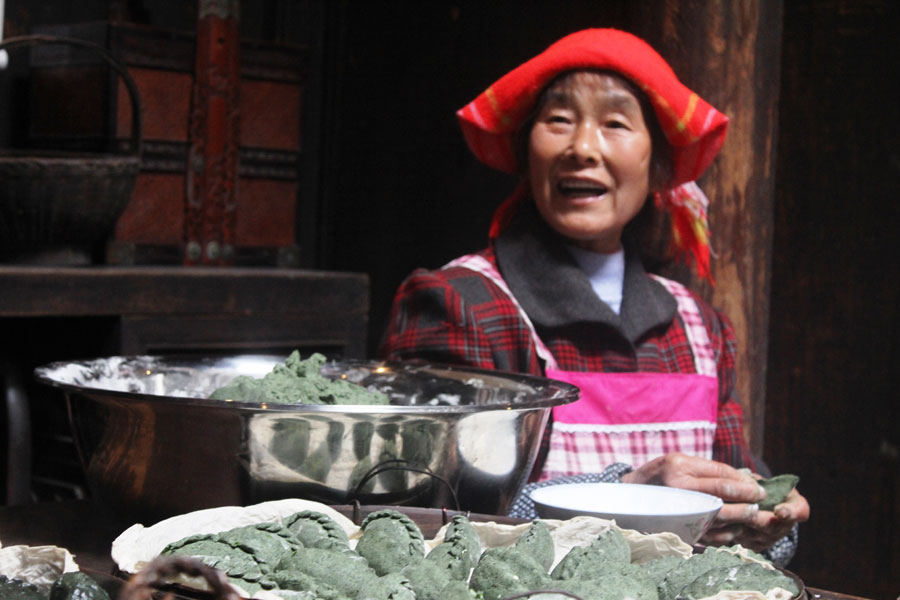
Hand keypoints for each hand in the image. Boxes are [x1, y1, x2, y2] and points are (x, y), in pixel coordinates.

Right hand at [621, 453, 809, 550]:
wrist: (630, 495)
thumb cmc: (660, 473)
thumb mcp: (680, 460)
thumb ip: (709, 468)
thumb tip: (743, 478)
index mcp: (679, 469)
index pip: (722, 477)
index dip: (744, 484)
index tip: (759, 488)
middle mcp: (678, 489)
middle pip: (723, 497)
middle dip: (747, 501)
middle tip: (760, 502)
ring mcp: (677, 510)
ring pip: (719, 517)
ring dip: (741, 518)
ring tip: (752, 514)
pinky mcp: (678, 527)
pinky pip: (709, 532)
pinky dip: (726, 532)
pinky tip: (735, 528)